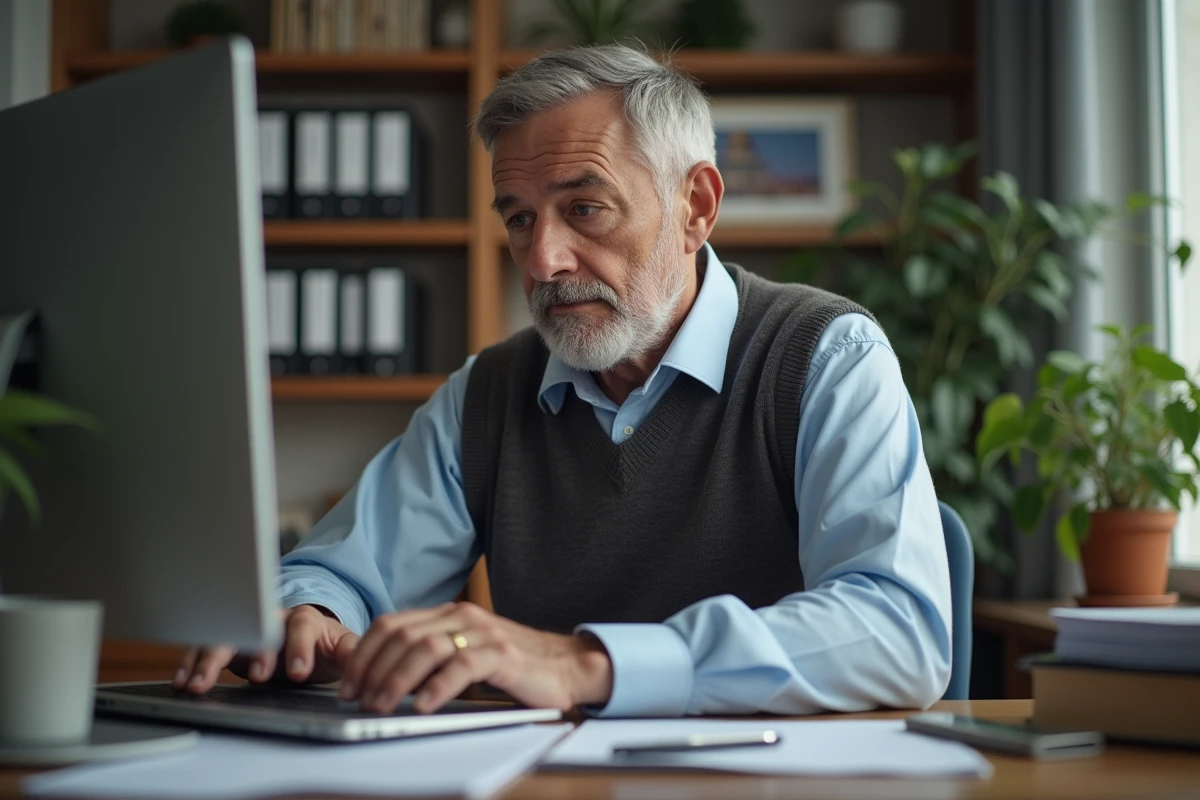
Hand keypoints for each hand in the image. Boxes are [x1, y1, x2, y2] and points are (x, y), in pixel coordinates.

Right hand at [172, 604, 359, 692]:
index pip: (302, 626)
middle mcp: (272, 619)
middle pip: (256, 626)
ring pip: (225, 635)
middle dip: (253, 651)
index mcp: (305, 619)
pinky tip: (183, 681)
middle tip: (255, 678)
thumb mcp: (340, 647)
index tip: (299, 671)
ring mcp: (246, 628)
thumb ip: (351, 653)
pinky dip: (191, 664)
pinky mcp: (226, 641)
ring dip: (210, 660)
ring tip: (198, 685)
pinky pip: (204, 647)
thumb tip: (363, 663)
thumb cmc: (321, 643)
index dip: (300, 647)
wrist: (305, 637)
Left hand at [339, 602, 612, 713]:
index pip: (392, 624)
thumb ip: (430, 657)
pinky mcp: (503, 655)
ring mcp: (483, 633)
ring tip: (382, 706)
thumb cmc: (513, 666)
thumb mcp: (464, 655)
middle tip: (359, 699)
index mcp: (448, 614)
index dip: (364, 653)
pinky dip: (437, 686)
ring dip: (397, 680)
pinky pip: (462, 666)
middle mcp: (462, 617)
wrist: (566, 666)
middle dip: (373, 669)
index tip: (348, 682)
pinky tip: (423, 705)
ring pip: (426, 648)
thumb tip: (381, 679)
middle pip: (402, 635)